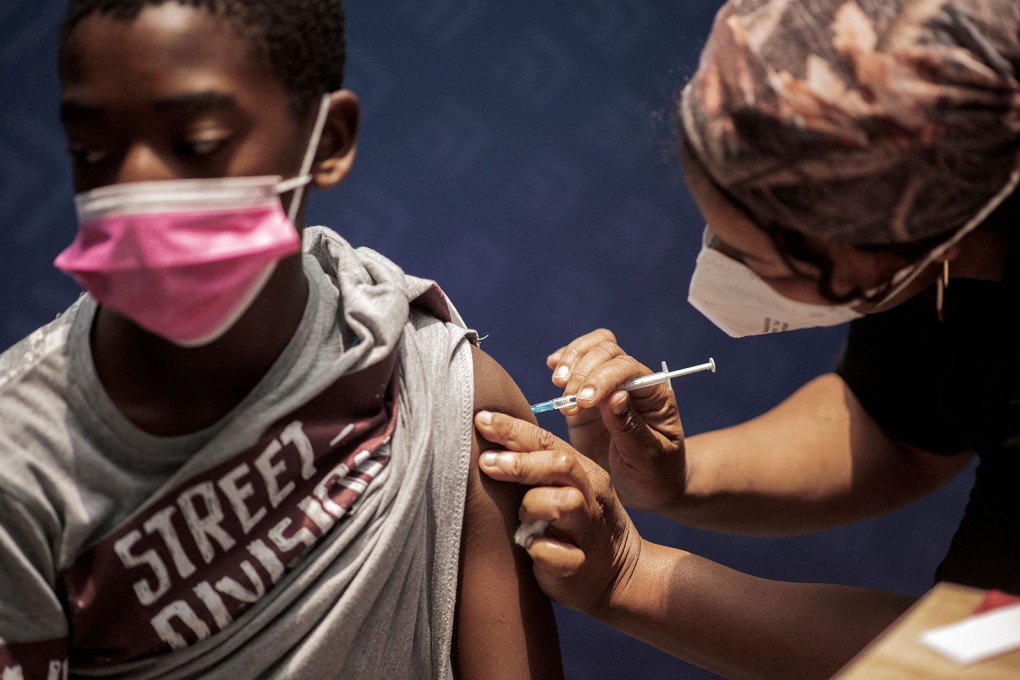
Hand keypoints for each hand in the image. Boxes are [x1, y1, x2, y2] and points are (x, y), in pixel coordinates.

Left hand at [474, 410, 641, 616]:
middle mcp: (588, 496)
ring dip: (533, 505)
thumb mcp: (565, 489)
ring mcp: (587, 531)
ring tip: (521, 517)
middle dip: (520, 462)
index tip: (481, 420)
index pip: (547, 442)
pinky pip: (559, 554)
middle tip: (486, 462)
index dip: (512, 429)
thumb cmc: (574, 524)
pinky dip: (540, 549)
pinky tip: (529, 547)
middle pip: (560, 466)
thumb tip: (485, 438)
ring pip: (564, 503)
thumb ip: (537, 466)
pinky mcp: (580, 566)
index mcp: (582, 472)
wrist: (619, 575)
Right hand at [545, 328, 686, 513]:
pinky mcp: (585, 397)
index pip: (629, 368)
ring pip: (592, 348)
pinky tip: (552, 369)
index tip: (584, 403)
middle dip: (583, 372)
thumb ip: (630, 428)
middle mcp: (632, 382)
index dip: (604, 378)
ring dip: (571, 361)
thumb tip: (616, 396)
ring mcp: (608, 386)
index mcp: (654, 394)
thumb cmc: (654, 474)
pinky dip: (562, 361)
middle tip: (570, 403)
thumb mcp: (647, 458)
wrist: (644, 488)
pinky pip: (575, 365)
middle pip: (608, 351)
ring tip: (558, 385)